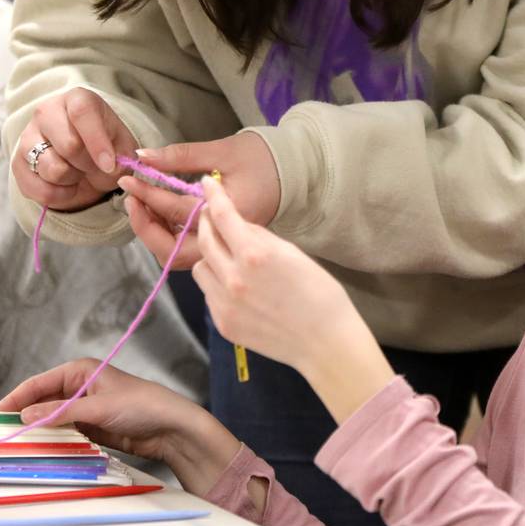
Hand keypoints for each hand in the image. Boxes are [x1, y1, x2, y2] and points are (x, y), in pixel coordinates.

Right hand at [0, 358, 241, 494]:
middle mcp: (80, 387)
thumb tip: (25, 416)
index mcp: (80, 371)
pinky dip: (53, 441)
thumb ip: (60, 412)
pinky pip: (64, 434)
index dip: (16, 398)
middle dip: (23, 416)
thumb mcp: (97, 408)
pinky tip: (40, 451)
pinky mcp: (91, 428)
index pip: (38, 383)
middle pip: (42, 402)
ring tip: (14, 445)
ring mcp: (85, 409)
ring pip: (51, 420)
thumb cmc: (140, 405)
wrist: (171, 427)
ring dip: (37, 431)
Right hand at [13, 88, 138, 211]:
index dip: (97, 142)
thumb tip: (111, 168)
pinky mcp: (17, 164)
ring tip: (78, 172)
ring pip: (53, 169)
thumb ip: (123, 155)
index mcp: (76, 99)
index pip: (82, 112)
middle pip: (69, 145)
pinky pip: (40, 190)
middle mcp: (46, 112)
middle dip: (89, 164)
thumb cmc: (105, 146)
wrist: (84, 160)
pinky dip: (60, 195)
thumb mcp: (122, 146)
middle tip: (95, 165)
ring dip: (73, 179)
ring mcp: (27, 137)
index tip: (110, 165)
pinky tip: (67, 185)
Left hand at [119, 132, 280, 269]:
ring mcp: (228, 247)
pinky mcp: (225, 247)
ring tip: (143, 206)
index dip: (149, 195)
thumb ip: (182, 156)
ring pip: (179, 257)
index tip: (128, 180)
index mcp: (233, 214)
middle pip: (175, 253)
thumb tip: (143, 157)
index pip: (180, 212)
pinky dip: (169, 235)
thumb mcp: (223, 151)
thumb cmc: (264, 157)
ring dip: (155, 234)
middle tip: (131, 202)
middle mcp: (229, 240)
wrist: (297, 171)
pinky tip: (161, 214)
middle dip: (146, 228)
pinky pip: (189, 251)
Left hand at [192, 178, 393, 422]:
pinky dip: (216, 283)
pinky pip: (208, 293)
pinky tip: (237, 286)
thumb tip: (239, 224)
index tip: (207, 183)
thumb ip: (260, 237)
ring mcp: (224, 303)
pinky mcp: (222, 323)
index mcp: (254, 255)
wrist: (324, 342)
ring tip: (229, 258)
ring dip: (210, 256)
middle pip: (205, 239)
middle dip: (207, 223)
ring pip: (200, 267)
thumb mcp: (293, 253)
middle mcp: (232, 278)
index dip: (214, 196)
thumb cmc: (319, 294)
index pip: (223, 216)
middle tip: (214, 217)